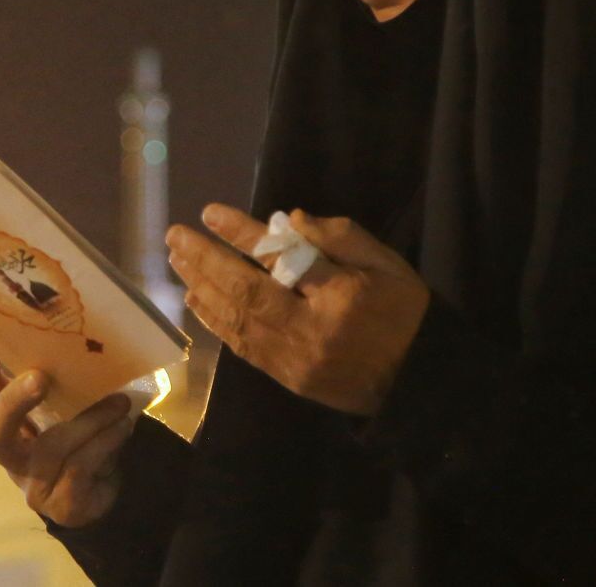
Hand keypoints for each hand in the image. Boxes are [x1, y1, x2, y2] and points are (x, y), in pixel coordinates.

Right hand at [0, 342, 138, 526]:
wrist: (108, 494)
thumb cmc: (83, 437)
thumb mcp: (71, 407)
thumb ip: (64, 382)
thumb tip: (78, 335)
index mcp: (8, 423)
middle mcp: (12, 455)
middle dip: (12, 402)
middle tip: (39, 377)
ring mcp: (33, 484)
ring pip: (51, 447)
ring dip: (89, 420)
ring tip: (119, 402)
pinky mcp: (61, 505)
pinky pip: (80, 466)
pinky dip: (105, 442)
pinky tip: (122, 427)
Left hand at [166, 203, 430, 416]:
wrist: (420, 382)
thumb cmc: (404, 312)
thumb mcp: (385, 262)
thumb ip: (339, 237)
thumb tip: (288, 220)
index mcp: (342, 296)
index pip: (283, 259)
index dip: (243, 234)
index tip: (210, 213)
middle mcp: (312, 331)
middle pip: (247, 293)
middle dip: (206, 261)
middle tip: (176, 236)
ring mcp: (296, 361)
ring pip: (238, 322)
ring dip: (203, 289)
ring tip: (178, 261)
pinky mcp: (288, 380)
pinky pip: (243, 348)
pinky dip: (216, 323)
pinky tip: (197, 300)